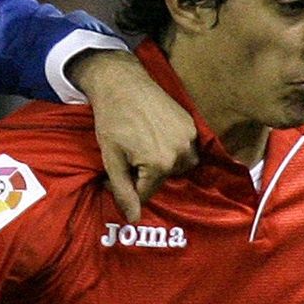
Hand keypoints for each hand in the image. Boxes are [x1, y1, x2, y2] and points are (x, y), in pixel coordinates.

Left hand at [69, 49, 197, 221]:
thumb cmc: (112, 121)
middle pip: (162, 180)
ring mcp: (190, 138)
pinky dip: (171, 149)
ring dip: (161, 163)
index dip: (127, 185)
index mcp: (160, 164)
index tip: (115, 170)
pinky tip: (154, 136)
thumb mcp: (112, 159)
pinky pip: (185, 149)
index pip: (145, 194)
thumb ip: (123, 191)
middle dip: (145, 174)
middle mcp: (182, 153)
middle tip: (128, 154)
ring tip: (141, 145)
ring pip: (177, 167)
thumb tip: (133, 220)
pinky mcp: (192, 125)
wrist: (122, 83)